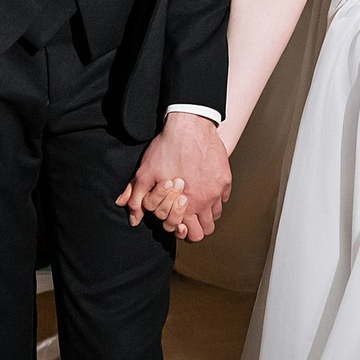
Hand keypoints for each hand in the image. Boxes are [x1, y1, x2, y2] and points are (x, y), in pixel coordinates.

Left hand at [118, 113, 231, 242]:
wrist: (190, 125)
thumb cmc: (167, 148)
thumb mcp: (145, 173)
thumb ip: (137, 200)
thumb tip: (134, 220)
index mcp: (185, 205)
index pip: (189, 234)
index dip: (180, 229)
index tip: (177, 220)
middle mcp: (205, 201)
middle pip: (206, 230)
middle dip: (196, 226)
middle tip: (187, 215)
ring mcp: (217, 190)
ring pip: (216, 215)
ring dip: (206, 212)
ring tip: (195, 201)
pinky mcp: (225, 178)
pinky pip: (224, 197)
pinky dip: (215, 197)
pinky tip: (204, 187)